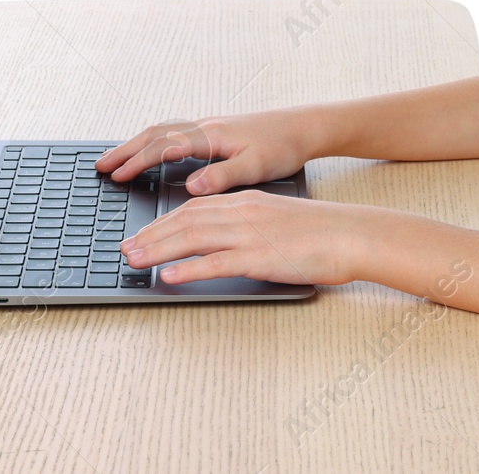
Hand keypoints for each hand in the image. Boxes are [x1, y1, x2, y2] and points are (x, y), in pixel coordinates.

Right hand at [94, 107, 318, 194]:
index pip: (164, 147)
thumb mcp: (257, 166)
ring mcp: (208, 127)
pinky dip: (153, 141)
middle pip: (155, 134)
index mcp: (211, 136)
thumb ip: (223, 176)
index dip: (138, 162)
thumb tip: (192, 187)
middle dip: (125, 151)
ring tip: (116, 160)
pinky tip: (151, 152)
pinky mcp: (214, 131)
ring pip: (162, 131)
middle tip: (101, 167)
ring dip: (136, 144)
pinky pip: (173, 132)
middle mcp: (205, 127)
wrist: (303, 126)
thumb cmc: (283, 146)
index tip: (116, 176)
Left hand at [121, 190, 375, 285]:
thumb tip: (224, 242)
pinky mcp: (260, 257)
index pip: (194, 207)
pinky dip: (188, 269)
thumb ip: (249, 225)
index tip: (142, 233)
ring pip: (193, 238)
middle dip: (150, 234)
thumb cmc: (321, 232)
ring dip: (158, 249)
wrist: (353, 234)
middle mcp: (243, 213)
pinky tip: (169, 276)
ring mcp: (250, 234)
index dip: (163, 220)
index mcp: (247, 201)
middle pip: (185, 220)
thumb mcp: (277, 219)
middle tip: (125, 248)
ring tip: (134, 260)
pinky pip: (216, 263)